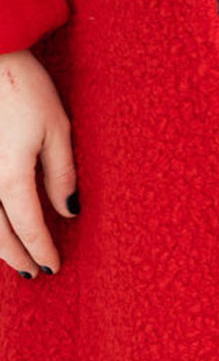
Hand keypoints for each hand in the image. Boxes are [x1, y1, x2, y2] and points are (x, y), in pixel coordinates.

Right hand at [0, 48, 77, 275]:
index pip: (28, 226)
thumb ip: (61, 175)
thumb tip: (69, 213)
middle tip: (35, 273)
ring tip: (13, 258)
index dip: (42, 250)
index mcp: (8, 175)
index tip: (54, 267)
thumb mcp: (57, 129)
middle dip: (16, 256)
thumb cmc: (23, 87)